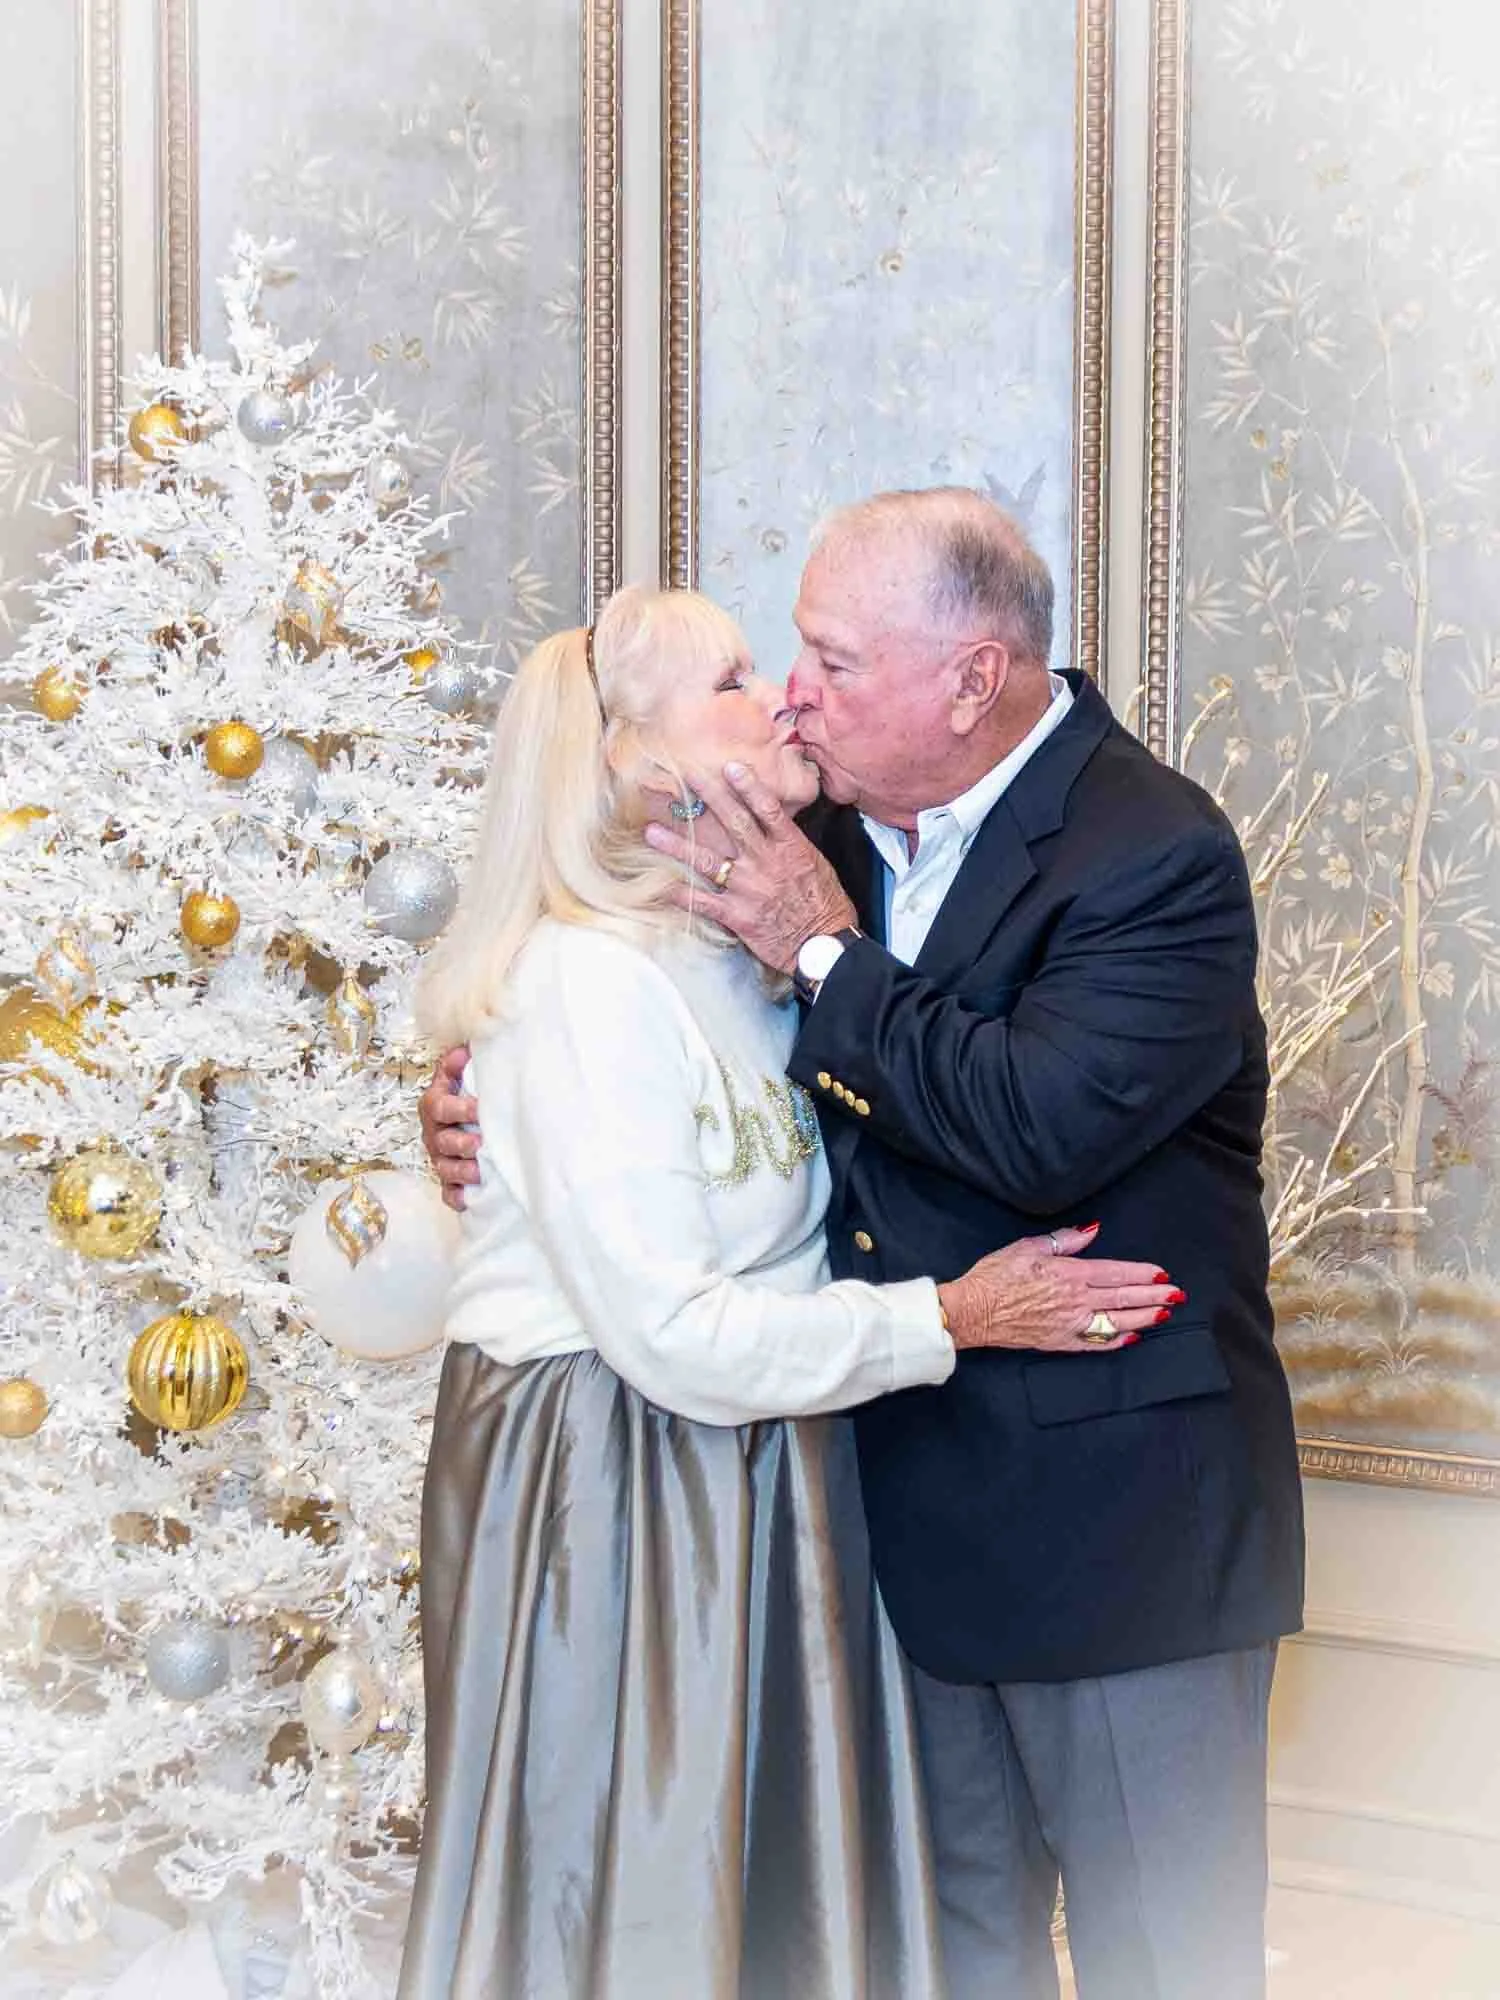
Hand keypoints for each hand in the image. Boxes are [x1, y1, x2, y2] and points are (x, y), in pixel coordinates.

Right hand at [419, 1045, 479, 1211]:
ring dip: (461, 1171)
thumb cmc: (464, 1094)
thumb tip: (463, 1050)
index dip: (457, 1109)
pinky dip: (457, 1197)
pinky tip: (468, 1199)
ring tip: (479, 1172)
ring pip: (444, 1168)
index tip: (478, 1109)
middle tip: (480, 1144)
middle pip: (441, 1141)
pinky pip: (448, 1193)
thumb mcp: (459, 1076)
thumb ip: (458, 1064)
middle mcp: (434, 1133)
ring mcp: (440, 1158)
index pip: (439, 1107)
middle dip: (460, 1143)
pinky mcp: (448, 1181)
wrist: (465, 1118)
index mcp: (435, 1106)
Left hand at [642, 761, 855, 973]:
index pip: (767, 809)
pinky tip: (660, 886)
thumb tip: (772, 823)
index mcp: (789, 847)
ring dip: (678, 845)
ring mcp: (748, 888)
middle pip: (734, 823)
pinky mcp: (738, 915)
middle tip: (686, 778)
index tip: (730, 767)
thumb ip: (790, 843)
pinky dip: (681, 895)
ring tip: (651, 832)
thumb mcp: (816, 864)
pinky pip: (703, 903)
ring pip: (708, 861)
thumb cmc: (825, 904)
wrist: (824, 944)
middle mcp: (765, 862)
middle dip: (710, 797)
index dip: (748, 786)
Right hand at [937, 1224, 1183, 1353]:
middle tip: (1178, 1294)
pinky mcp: (1061, 1342)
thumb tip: (1092, 1230)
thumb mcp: (1028, 1246)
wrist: (972, 1311)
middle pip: (1124, 1298)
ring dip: (1144, 1317)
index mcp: (1069, 1274)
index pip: (1116, 1273)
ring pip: (1117, 1322)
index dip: (1142, 1274)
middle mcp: (1076, 1301)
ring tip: (1164, 1313)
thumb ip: (1064, 1240)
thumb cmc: (995, 1276)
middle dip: (1154, 1296)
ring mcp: (1070, 1325)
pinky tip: (1133, 1337)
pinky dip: (1117, 1340)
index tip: (1162, 1273)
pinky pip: (1096, 1343)